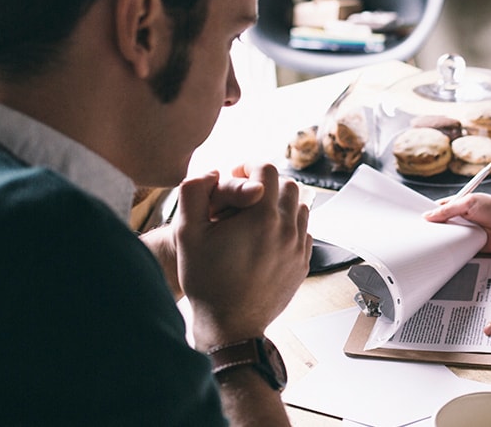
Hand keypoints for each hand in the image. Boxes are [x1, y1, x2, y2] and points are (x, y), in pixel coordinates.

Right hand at [172, 162, 312, 349]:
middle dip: (267, 183)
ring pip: (300, 208)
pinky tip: (266, 237)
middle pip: (288, 185)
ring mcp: (298, 248)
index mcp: (263, 217)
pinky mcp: (303, 263)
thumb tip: (213, 172)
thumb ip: (194, 192)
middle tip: (245, 196)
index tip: (236, 175)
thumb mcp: (187, 234)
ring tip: (256, 216)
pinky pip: (304, 231)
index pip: (268, 169)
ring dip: (280, 204)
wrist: (230, 325)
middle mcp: (288, 229)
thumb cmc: (206, 281)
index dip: (249, 166)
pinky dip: (289, 226)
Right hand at [423, 193, 490, 252]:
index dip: (426, 216)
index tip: (414, 223)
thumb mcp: (470, 204)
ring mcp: (466, 233)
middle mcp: (461, 219)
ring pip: (448, 240)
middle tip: (417, 239)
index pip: (437, 210)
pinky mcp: (472, 247)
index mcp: (459, 205)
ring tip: (426, 249)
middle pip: (440, 227)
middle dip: (431, 232)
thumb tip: (427, 216)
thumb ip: (448, 210)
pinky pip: (458, 251)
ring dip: (441, 243)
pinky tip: (443, 257)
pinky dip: (452, 254)